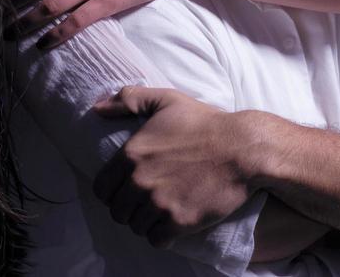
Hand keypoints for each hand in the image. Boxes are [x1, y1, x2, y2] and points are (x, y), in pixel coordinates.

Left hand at [93, 86, 252, 246]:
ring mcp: (159, 204)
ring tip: (161, 208)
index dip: (112, 190)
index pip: (101, 189)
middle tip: (147, 199)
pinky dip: (162, 234)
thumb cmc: (204, 122)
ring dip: (146, 221)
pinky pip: (156, 240)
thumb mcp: (166, 100)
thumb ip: (129, 100)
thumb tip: (97, 107)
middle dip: (129, 207)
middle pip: (117, 212)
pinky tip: (172, 220)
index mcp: (132, 153)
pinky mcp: (179, 222)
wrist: (242, 148)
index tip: (126, 187)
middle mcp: (140, 181)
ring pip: (135, 227)